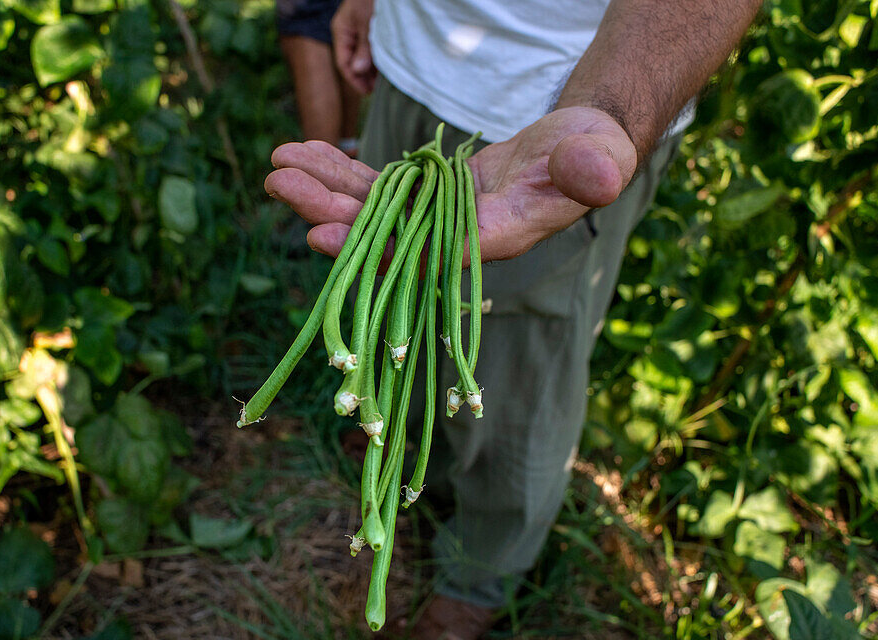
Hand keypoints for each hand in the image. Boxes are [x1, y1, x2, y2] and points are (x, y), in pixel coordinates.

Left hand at [263, 106, 637, 262]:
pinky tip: (306, 153)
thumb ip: (593, 170)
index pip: (424, 253)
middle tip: (279, 184)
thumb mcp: (599, 157)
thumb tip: (595, 178)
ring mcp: (436, 216)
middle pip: (384, 232)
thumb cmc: (595, 154)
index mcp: (494, 237)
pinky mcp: (428, 194)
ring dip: (323, 188)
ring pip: (372, 208)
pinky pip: (377, 187)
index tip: (321, 235)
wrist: (581, 147)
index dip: (373, 249)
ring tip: (278, 165)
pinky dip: (342, 171)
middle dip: (328, 210)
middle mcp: (456, 236)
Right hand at [331, 0, 375, 94]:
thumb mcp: (368, 24)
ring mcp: (359, 31)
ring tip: (384, 81)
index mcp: (341, 31)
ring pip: (363, 56)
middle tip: (378, 89)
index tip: (368, 91)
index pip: (343, 63)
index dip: (354, 79)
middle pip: (353, 62)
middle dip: (364, 76)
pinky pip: (372, 49)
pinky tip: (387, 68)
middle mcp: (348, 33)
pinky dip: (378, 59)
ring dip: (372, 69)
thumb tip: (357, 71)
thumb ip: (364, 47)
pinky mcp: (371, 29)